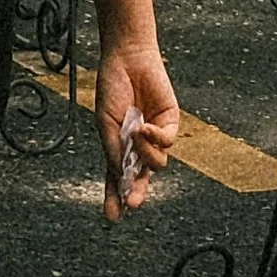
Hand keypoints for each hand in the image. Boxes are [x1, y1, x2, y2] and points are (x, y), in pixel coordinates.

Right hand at [92, 34, 180, 217]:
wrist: (127, 59)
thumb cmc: (112, 88)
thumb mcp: (106, 123)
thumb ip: (114, 149)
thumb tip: (122, 175)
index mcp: (119, 145)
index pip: (117, 178)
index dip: (114, 197)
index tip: (111, 217)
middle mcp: (137, 144)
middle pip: (140, 178)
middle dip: (137, 192)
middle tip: (133, 203)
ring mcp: (154, 136)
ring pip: (156, 163)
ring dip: (146, 155)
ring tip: (135, 134)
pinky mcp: (170, 123)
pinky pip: (167, 142)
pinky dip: (156, 139)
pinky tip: (145, 127)